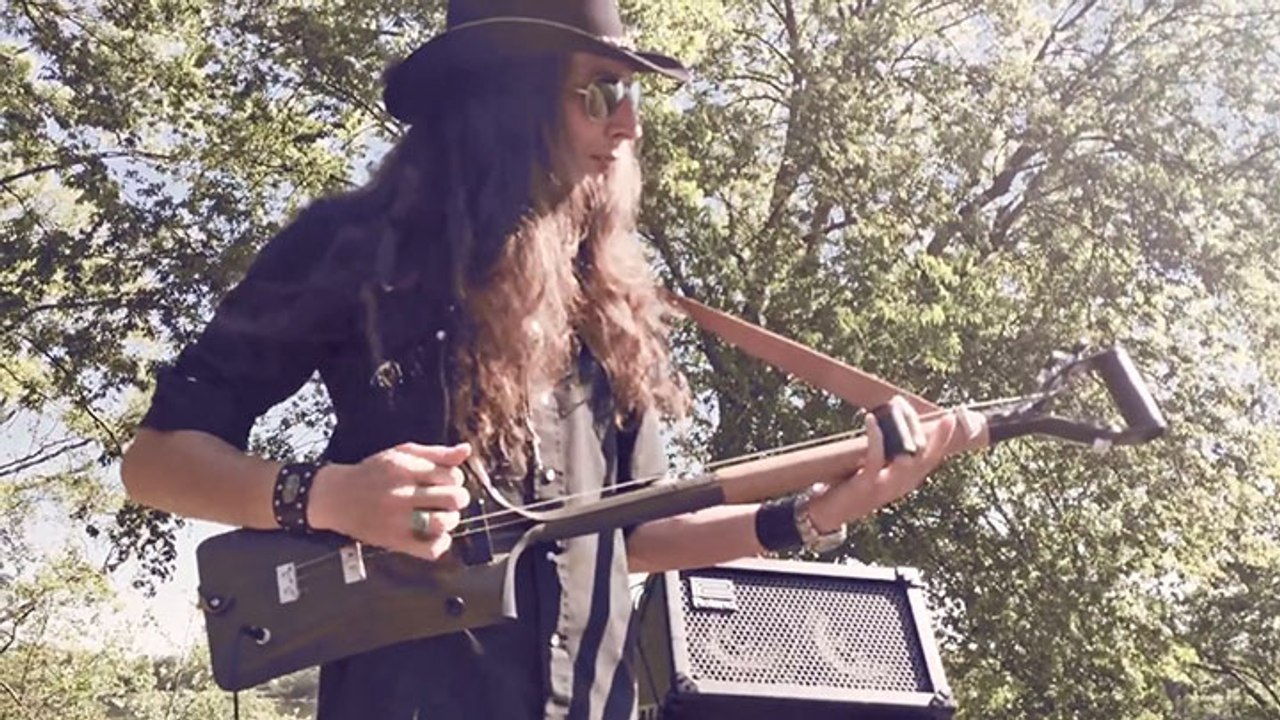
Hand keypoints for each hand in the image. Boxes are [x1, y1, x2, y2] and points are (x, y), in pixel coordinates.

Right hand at [307, 443, 472, 560]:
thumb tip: (466, 450)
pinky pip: (430, 549)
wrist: (335, 496)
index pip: (452, 476)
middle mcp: (402, 494)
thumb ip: (436, 453)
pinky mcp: (394, 541)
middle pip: (453, 499)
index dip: (455, 479)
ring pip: (444, 523)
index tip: (446, 482)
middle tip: (449, 500)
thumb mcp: (402, 453)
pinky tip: (436, 535)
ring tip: (444, 516)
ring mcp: (398, 520)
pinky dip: (441, 544)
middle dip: (458, 498)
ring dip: (452, 520)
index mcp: (406, 469)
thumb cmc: (374, 472)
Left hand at [806, 396, 955, 532]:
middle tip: (902, 401)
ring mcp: (886, 487)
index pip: (932, 458)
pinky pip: (877, 458)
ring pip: (907, 455)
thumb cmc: (851, 488)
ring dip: (902, 427)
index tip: (950, 417)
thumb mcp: (875, 471)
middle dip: (915, 423)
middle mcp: (902, 485)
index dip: (943, 438)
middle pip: (921, 452)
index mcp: (908, 481)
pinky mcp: (867, 486)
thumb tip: (893, 425)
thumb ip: (887, 456)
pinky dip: (876, 436)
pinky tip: (871, 419)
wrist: (828, 515)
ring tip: (894, 406)